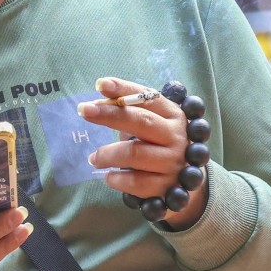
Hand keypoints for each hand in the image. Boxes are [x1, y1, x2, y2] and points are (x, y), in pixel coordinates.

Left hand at [79, 77, 207, 230]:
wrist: (185, 180)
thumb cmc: (159, 144)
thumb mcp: (151, 123)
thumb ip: (129, 112)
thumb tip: (96, 105)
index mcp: (173, 115)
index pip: (147, 98)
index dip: (124, 89)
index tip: (100, 84)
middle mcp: (176, 136)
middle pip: (142, 122)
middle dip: (110, 114)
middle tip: (84, 110)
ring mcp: (173, 162)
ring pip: (134, 153)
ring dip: (107, 154)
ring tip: (93, 158)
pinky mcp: (168, 187)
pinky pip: (136, 182)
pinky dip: (117, 179)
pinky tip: (108, 176)